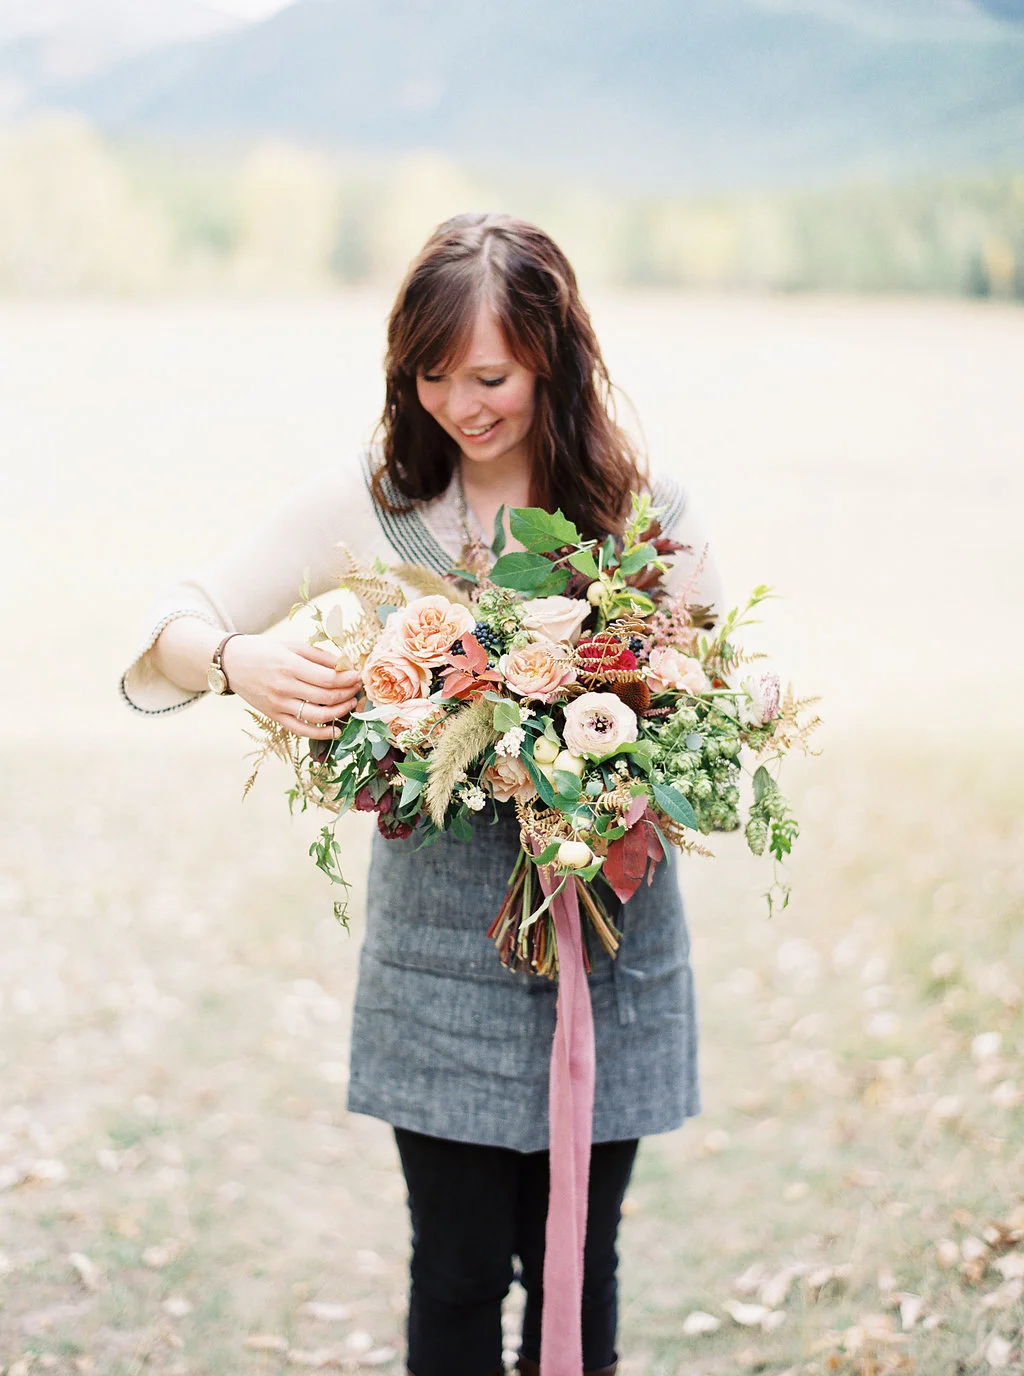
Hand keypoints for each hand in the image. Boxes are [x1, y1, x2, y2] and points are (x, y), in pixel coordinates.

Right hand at [221, 636, 362, 738]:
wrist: (231, 663)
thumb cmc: (263, 650)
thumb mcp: (291, 645)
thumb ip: (319, 655)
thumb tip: (346, 665)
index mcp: (289, 666)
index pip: (328, 678)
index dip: (348, 679)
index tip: (358, 676)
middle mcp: (284, 687)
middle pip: (326, 697)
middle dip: (348, 693)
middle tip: (358, 688)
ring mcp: (279, 705)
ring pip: (318, 715)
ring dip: (340, 711)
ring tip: (351, 703)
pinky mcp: (274, 716)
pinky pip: (302, 730)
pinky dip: (322, 733)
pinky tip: (337, 729)